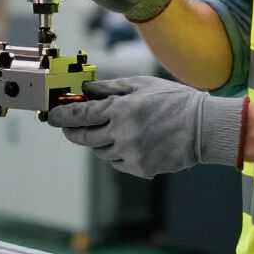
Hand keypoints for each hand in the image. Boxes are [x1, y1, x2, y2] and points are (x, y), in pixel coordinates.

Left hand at [47, 76, 245, 179]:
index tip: (52, 117)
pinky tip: (128, 142)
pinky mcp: (139, 169)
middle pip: (83, 137)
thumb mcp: (141, 84)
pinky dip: (116, 153)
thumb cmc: (174, 100)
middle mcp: (121, 133)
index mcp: (120, 109)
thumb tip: (86, 90)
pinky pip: (117, 162)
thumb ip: (110, 88)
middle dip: (71, 131)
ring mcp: (130, 153)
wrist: (202, 128)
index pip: (80, 115)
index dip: (61, 117)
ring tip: (109, 129)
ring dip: (97, 141)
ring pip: (100, 151)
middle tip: (67, 126)